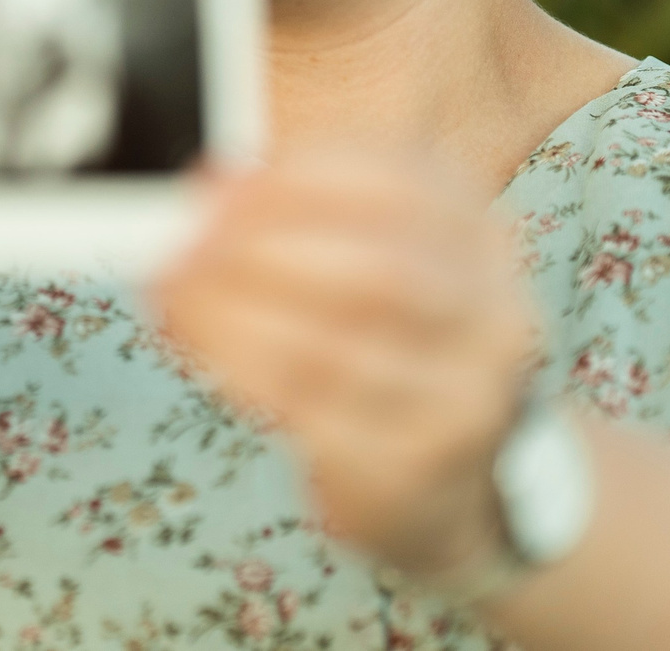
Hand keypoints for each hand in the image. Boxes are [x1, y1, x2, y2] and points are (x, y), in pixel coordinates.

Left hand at [153, 146, 538, 583]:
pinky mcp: (416, 470)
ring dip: (236, 317)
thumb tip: (210, 189)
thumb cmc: (386, 352)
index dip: (301, 180)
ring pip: (336, 350)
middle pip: (377, 270)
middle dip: (263, 250)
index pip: (401, 186)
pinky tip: (206, 353)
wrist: (446, 488)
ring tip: (177, 296)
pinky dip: (246, 375)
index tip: (220, 186)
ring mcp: (464, 402)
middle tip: (187, 245)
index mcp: (480, 240)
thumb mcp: (372, 267)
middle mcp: (492, 317)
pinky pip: (316, 417)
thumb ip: (302, 220)